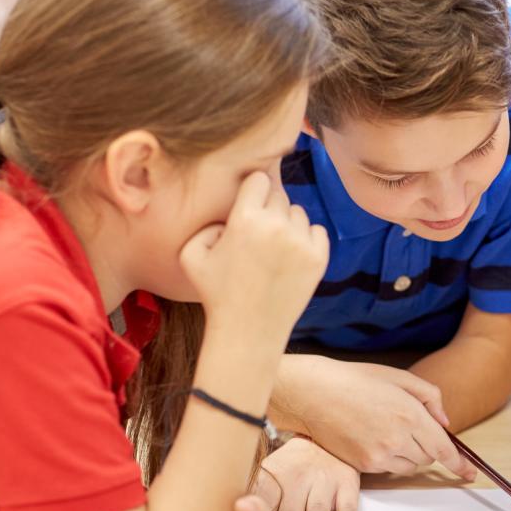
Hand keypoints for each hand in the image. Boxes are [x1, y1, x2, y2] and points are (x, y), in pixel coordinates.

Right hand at [180, 172, 329, 337]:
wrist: (249, 331)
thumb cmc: (216, 293)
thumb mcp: (191, 255)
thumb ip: (206, 224)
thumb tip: (230, 216)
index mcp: (245, 219)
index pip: (259, 179)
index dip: (252, 190)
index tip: (249, 204)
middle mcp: (276, 225)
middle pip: (279, 195)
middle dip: (268, 208)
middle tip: (258, 233)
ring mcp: (301, 241)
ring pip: (298, 213)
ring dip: (287, 223)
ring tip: (272, 249)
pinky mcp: (319, 258)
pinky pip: (318, 230)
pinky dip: (307, 238)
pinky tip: (291, 255)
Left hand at [251, 436, 359, 510]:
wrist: (324, 437)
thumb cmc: (291, 466)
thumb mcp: (269, 472)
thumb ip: (254, 496)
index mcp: (275, 475)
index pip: (263, 497)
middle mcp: (299, 477)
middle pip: (290, 508)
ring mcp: (324, 481)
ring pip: (317, 508)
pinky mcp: (347, 484)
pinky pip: (349, 505)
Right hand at [277, 355, 477, 479]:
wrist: (315, 393)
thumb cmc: (357, 380)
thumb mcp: (400, 377)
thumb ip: (430, 398)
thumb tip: (444, 423)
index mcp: (410, 414)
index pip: (443, 448)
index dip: (459, 463)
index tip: (470, 473)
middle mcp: (397, 438)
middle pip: (428, 458)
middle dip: (428, 446)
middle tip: (411, 427)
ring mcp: (379, 455)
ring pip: (410, 467)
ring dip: (410, 454)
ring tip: (390, 430)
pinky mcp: (364, 465)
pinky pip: (390, 470)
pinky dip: (391, 459)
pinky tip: (376, 438)